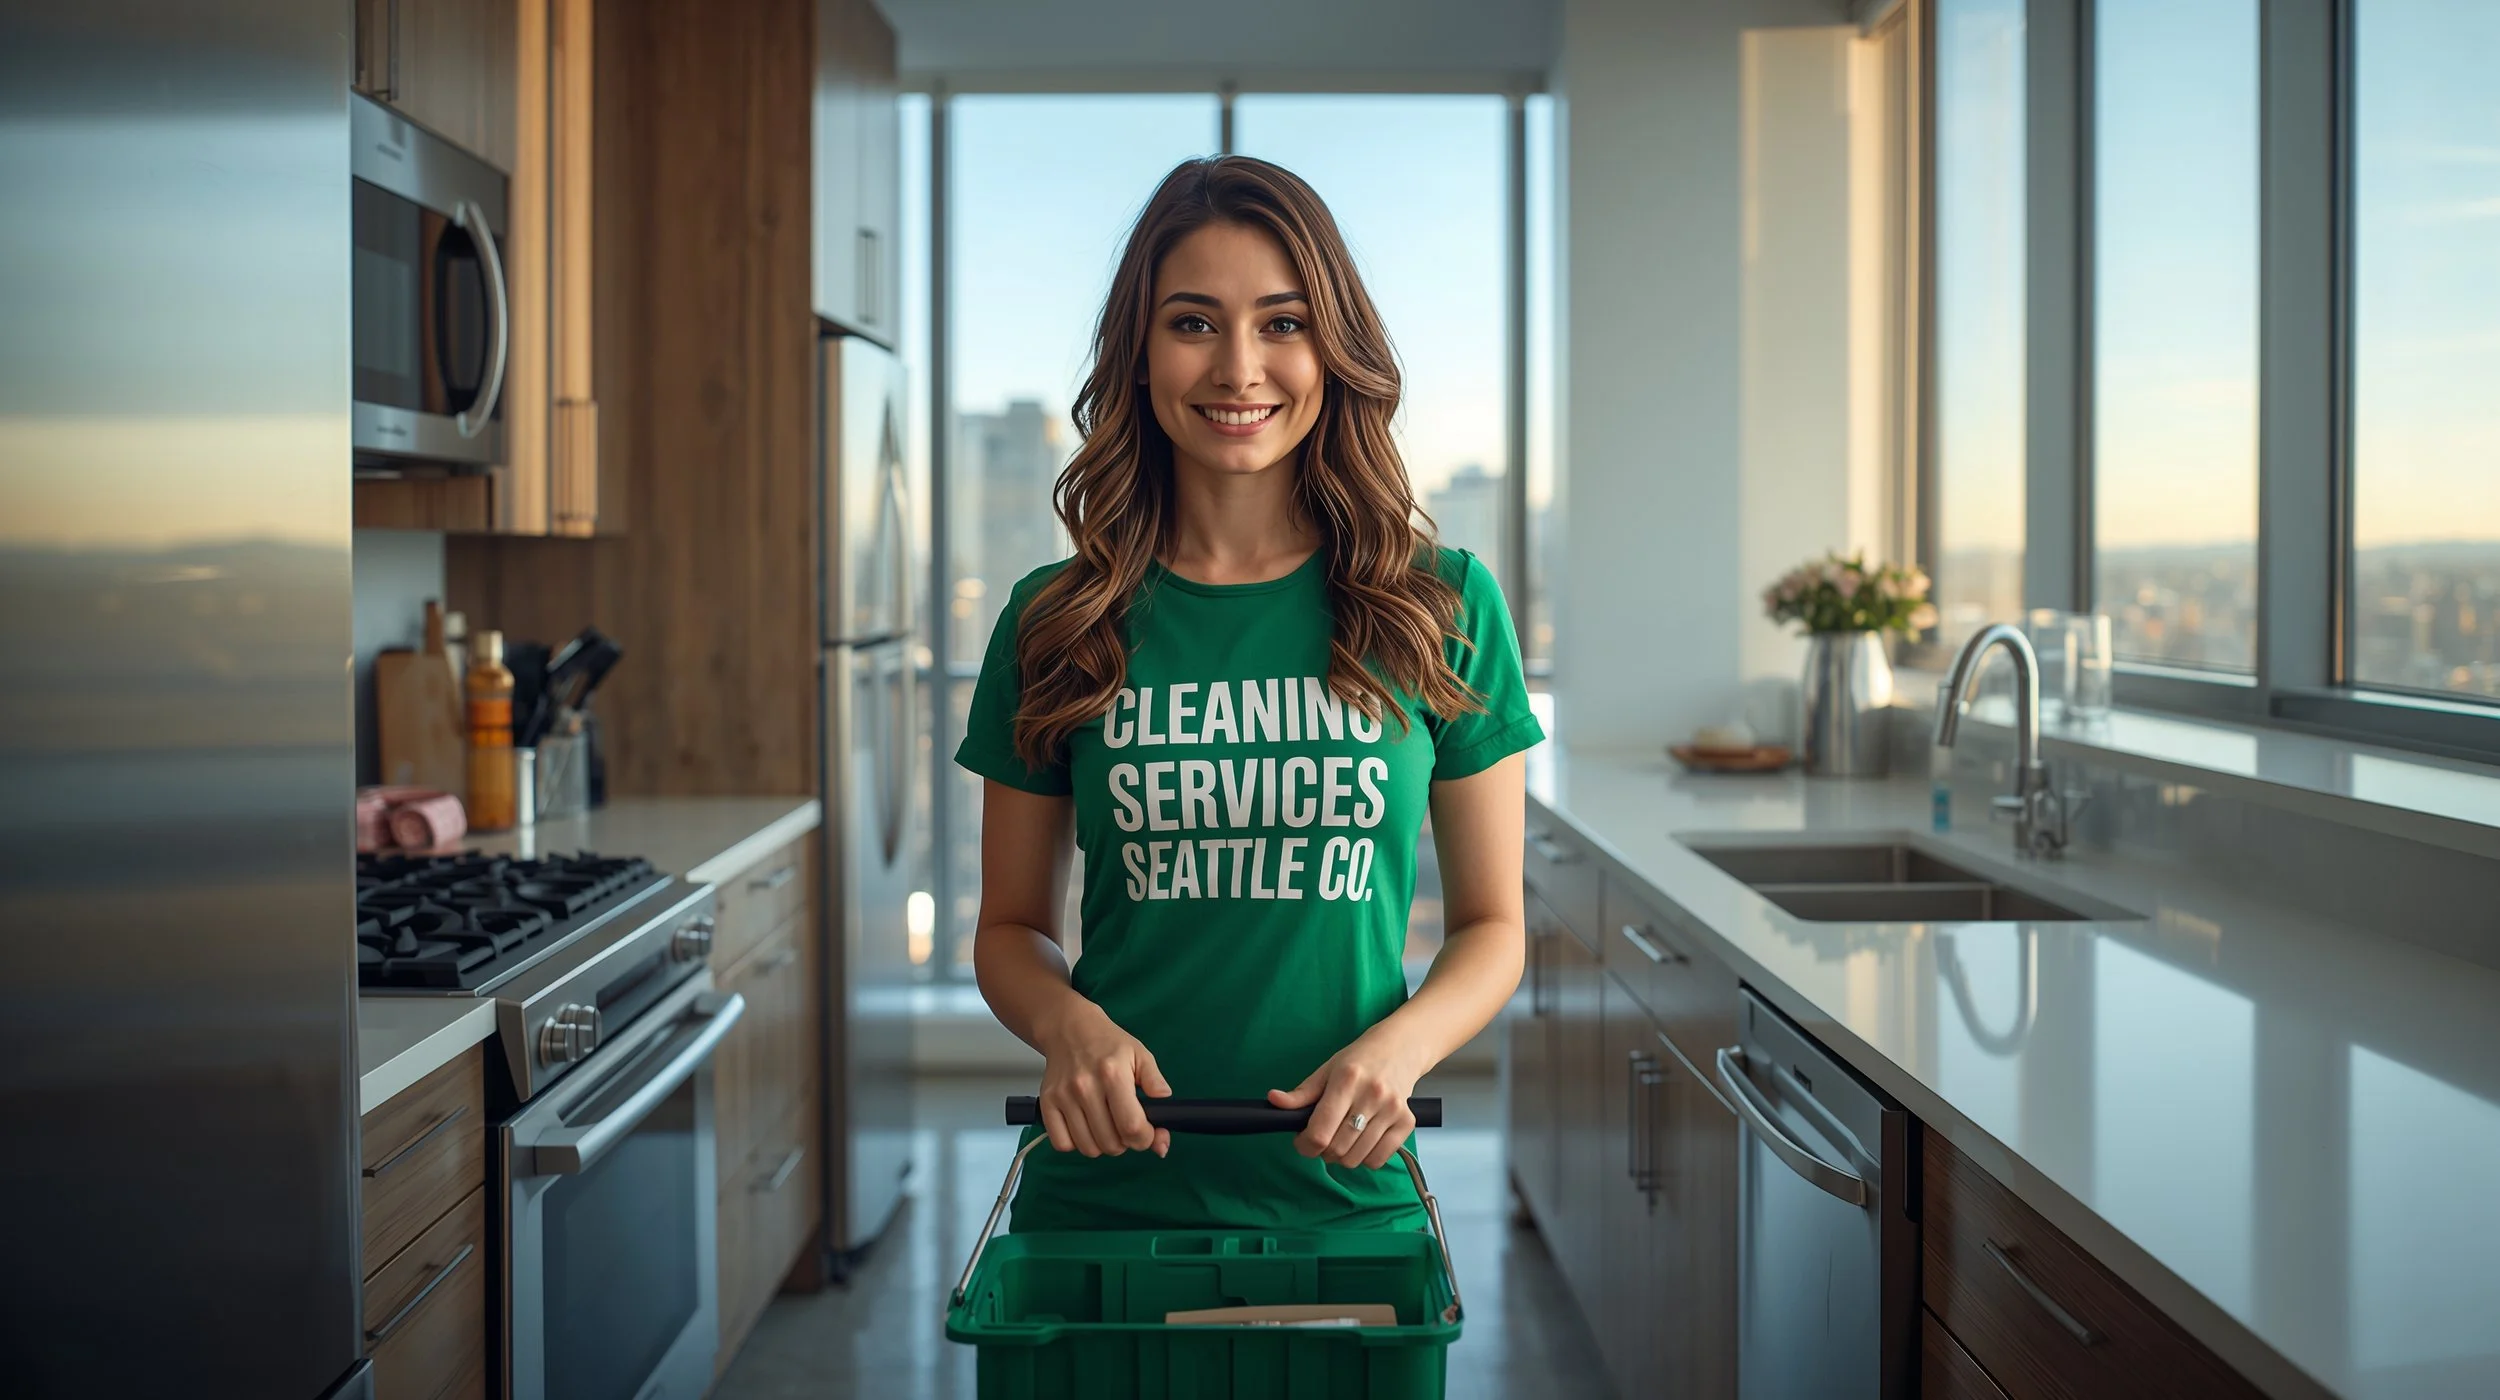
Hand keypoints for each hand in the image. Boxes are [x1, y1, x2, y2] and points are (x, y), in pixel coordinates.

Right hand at [1034, 1000, 1170, 1158]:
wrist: (1070, 1028)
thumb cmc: (1108, 1043)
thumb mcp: (1140, 1055)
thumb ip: (1155, 1082)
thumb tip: (1166, 1109)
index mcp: (1113, 1075)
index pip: (1132, 1126)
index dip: (1145, 1139)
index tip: (1149, 1135)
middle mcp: (1086, 1087)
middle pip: (1111, 1142)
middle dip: (1126, 1143)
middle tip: (1127, 1127)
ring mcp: (1064, 1097)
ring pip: (1088, 1148)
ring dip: (1103, 1146)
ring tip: (1107, 1127)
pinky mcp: (1047, 1103)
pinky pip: (1062, 1144)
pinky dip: (1076, 1144)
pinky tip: (1086, 1129)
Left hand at [1267, 1029, 1426, 1168]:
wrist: (1400, 1048)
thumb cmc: (1359, 1060)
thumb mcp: (1326, 1070)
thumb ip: (1301, 1093)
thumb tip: (1274, 1101)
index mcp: (1346, 1080)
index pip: (1320, 1132)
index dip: (1305, 1145)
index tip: (1302, 1142)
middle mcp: (1371, 1095)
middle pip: (1337, 1149)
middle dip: (1322, 1152)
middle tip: (1323, 1139)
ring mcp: (1392, 1110)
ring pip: (1357, 1159)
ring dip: (1342, 1157)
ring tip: (1342, 1140)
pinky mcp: (1407, 1122)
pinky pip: (1378, 1159)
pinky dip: (1365, 1159)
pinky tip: (1362, 1142)